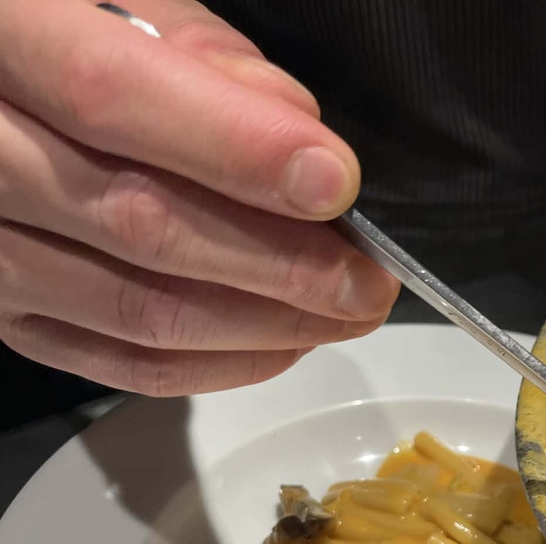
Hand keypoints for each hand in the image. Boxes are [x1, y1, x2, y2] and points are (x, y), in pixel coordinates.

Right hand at [0, 0, 399, 395]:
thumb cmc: (66, 36)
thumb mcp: (122, 2)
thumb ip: (204, 58)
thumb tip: (298, 135)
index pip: (109, 94)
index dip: (233, 147)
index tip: (335, 185)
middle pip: (136, 222)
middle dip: (278, 262)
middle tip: (368, 282)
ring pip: (135, 309)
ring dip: (263, 324)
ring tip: (347, 314)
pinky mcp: (7, 316)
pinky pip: (117, 361)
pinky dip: (216, 363)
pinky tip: (285, 343)